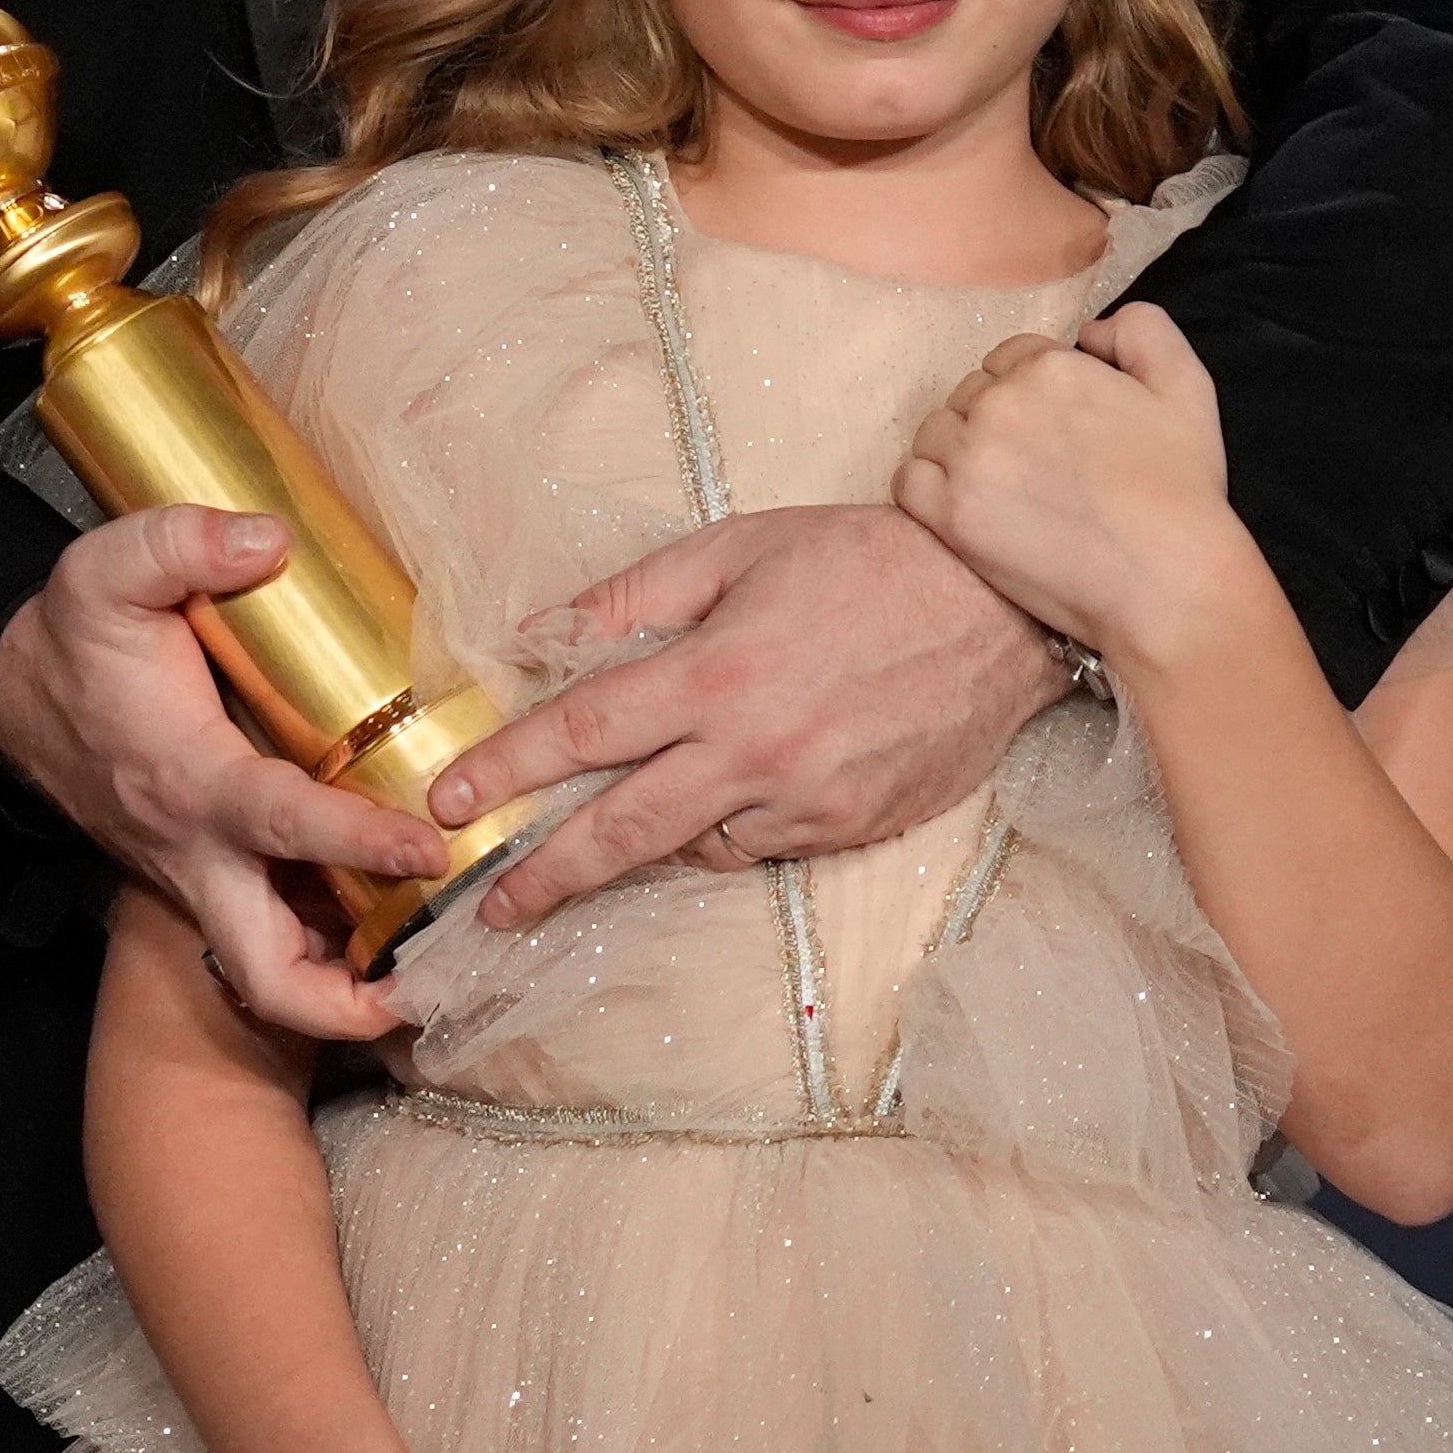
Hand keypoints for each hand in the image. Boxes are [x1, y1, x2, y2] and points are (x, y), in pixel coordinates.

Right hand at [0, 508, 451, 1043]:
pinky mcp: (214, 880)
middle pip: (266, 970)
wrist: (22, 701)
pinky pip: (276, 936)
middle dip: (345, 1003)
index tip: (428, 848)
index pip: (281, 824)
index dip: (357, 841)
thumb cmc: (77, 643)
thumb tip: (270, 540)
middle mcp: (198, 852)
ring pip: (272, 972)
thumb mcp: (104, 571)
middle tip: (430, 988)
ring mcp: (204, 878)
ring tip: (438, 968)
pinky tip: (394, 923)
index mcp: (188, 781)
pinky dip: (329, 946)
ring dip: (350, 988)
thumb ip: (179, 543)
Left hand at [427, 502, 1060, 926]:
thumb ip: (633, 597)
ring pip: (690, 847)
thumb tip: (542, 632)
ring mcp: (805, 800)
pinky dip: (720, 833)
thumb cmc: (865, 559)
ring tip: (592, 849)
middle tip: (488, 904)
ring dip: (636, 850)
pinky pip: (757, 848)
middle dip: (545, 875)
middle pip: (621, 830)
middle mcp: (754, 751)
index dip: (507, 769)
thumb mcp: (737, 548)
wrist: (1003, 606)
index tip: (449, 801)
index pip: (582, 731)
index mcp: (716, 674)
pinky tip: (713, 803)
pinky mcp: (850, 827)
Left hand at [891, 305, 1249, 659]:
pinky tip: (966, 506)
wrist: (1166, 581)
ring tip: (1005, 489)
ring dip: (960, 452)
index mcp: (1049, 367)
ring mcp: (969, 459)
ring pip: (936, 433)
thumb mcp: (1187, 385)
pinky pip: (909, 481)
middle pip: (971, 394)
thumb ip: (1141, 331)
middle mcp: (1000, 404)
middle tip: (1038, 467)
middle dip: (998, 421)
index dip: (1033, 393)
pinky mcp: (949, 514)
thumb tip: (1088, 331)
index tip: (1057, 432)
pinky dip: (929, 489)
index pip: (1010, 358)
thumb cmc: (1182, 490)